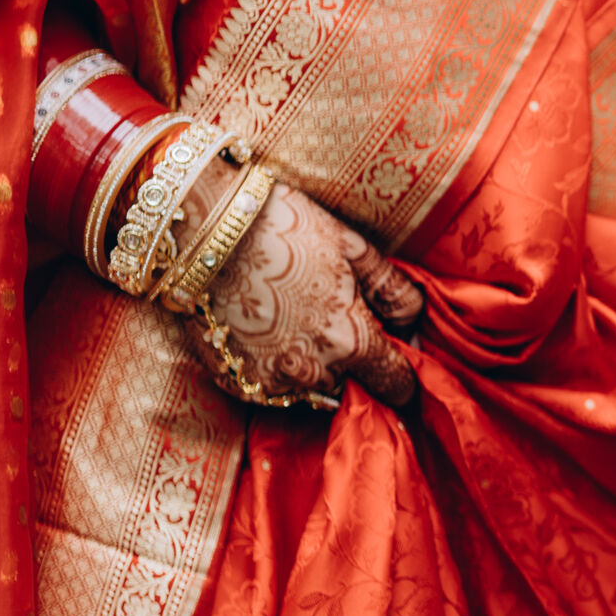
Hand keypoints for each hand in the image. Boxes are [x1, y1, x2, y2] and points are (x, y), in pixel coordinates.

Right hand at [180, 170, 423, 407]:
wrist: (200, 227)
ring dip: (314, 366)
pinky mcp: (232, 378)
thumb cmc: (284, 226)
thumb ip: (392, 290)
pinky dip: (274, 367)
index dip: (403, 374)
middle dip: (351, 360)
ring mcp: (268, 379)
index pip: (395, 382)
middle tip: (332, 318)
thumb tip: (414, 321)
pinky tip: (264, 329)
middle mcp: (312, 371)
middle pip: (350, 383)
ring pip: (310, 388)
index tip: (399, 362)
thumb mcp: (352, 248)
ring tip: (294, 319)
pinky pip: (269, 386)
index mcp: (350, 340)